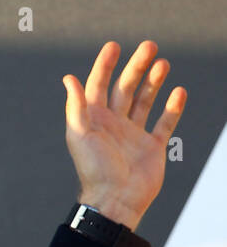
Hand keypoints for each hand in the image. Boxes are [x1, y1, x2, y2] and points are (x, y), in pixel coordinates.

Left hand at [62, 40, 186, 231]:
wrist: (115, 201)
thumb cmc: (94, 170)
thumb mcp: (80, 135)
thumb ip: (76, 107)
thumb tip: (69, 78)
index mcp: (94, 121)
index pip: (98, 87)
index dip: (104, 66)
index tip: (114, 46)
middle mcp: (113, 125)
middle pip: (125, 89)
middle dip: (136, 67)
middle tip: (149, 46)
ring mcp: (133, 135)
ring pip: (145, 102)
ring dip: (153, 82)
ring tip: (162, 63)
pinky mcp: (152, 147)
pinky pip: (164, 123)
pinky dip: (172, 108)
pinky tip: (178, 92)